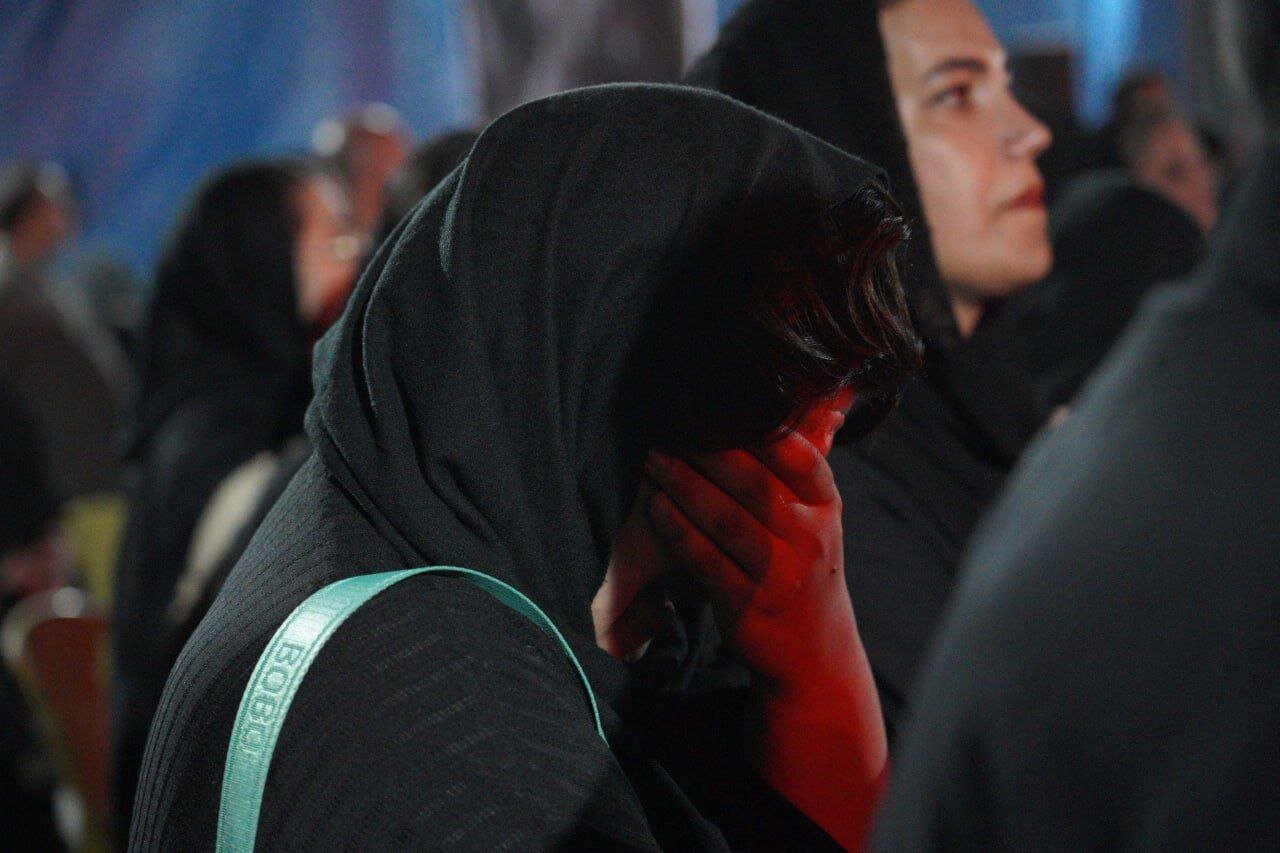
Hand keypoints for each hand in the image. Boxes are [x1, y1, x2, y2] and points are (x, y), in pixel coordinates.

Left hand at [645, 422, 887, 848]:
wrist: (813, 652)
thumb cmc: (804, 563)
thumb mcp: (817, 512)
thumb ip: (807, 455)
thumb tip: (825, 388)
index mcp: (825, 506)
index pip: (798, 456)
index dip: (757, 427)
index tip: (714, 402)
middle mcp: (809, 537)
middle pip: (753, 483)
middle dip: (707, 450)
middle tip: (670, 426)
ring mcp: (780, 574)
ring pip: (726, 519)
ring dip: (684, 485)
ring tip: (654, 459)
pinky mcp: (748, 605)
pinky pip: (706, 560)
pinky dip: (678, 531)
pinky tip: (655, 506)